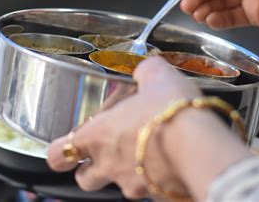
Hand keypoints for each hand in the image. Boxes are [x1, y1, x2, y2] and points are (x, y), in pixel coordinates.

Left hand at [46, 57, 202, 199]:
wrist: (201, 146)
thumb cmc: (171, 111)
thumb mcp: (156, 76)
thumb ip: (144, 72)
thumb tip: (146, 69)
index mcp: (97, 136)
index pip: (57, 154)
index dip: (58, 152)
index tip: (64, 148)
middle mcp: (109, 165)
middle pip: (84, 179)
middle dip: (90, 169)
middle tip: (106, 152)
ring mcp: (133, 185)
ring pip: (120, 186)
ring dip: (127, 172)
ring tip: (146, 153)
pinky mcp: (158, 195)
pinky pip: (151, 190)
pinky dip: (155, 179)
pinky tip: (169, 162)